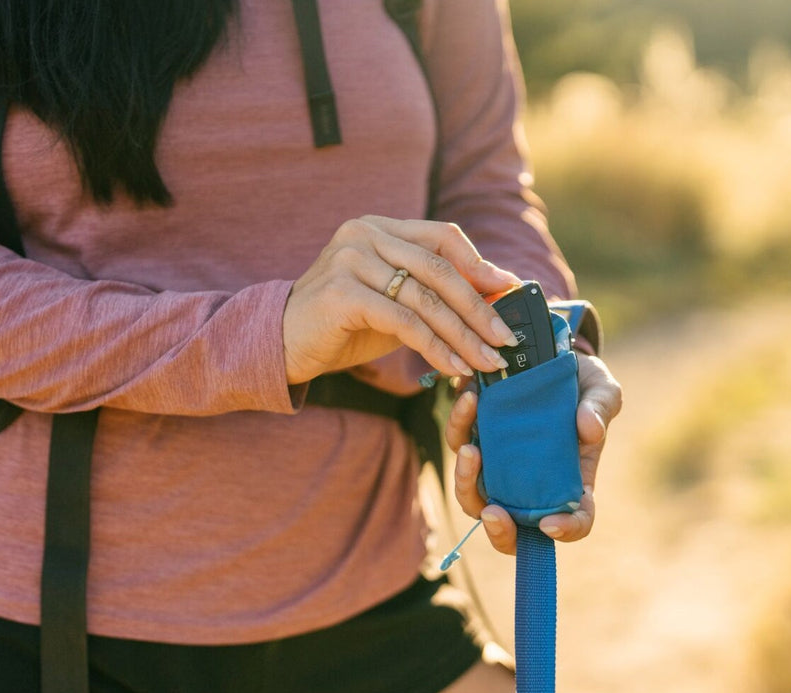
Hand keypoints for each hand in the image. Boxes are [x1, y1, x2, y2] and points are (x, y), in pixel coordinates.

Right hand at [282, 216, 520, 384]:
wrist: (281, 344)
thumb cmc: (343, 324)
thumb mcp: (394, 301)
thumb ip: (434, 292)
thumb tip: (496, 294)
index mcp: (379, 227)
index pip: (442, 236)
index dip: (479, 264)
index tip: (509, 292)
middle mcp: (363, 234)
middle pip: (440, 268)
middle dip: (479, 307)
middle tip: (505, 337)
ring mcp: (350, 260)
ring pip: (425, 298)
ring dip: (463, 335)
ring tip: (488, 361)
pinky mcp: (342, 293)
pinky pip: (404, 321)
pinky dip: (435, 347)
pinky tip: (453, 367)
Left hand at [444, 351, 622, 553]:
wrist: (553, 355)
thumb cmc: (585, 384)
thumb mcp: (602, 390)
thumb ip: (600, 408)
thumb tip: (589, 429)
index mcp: (572, 480)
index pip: (574, 520)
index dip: (566, 530)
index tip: (550, 523)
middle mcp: (532, 481)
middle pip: (510, 524)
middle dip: (498, 528)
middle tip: (493, 511)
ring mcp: (500, 463)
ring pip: (473, 492)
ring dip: (466, 478)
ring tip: (470, 450)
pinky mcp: (478, 436)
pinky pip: (460, 440)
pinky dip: (459, 425)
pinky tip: (471, 399)